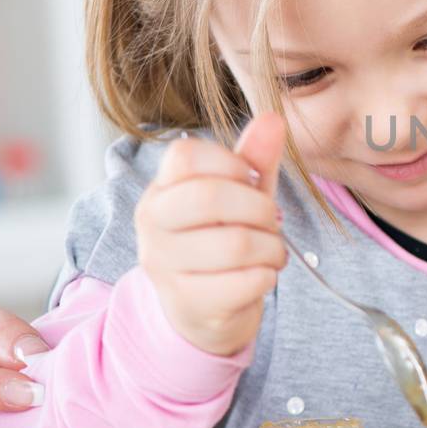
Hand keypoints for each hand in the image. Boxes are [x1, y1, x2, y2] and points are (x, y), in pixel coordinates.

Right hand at [136, 112, 287, 355]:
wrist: (203, 311)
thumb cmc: (221, 241)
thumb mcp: (240, 196)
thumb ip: (254, 158)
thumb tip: (273, 117)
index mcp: (161, 190)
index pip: (185, 156)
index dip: (232, 163)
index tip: (250, 181)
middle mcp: (152, 225)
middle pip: (210, 197)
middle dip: (259, 207)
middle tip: (271, 220)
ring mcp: (164, 266)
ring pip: (236, 244)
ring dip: (271, 247)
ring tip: (271, 251)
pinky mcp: (188, 303)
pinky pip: (246, 282)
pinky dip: (268, 276)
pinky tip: (263, 275)